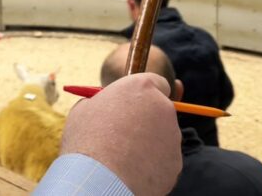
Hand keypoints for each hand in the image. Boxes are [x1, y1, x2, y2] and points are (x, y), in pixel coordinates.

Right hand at [60, 73, 180, 195]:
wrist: (99, 179)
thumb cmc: (87, 139)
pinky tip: (132, 169)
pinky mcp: (175, 162)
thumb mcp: (86, 109)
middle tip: (127, 131)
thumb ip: (103, 102)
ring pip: (163, 136)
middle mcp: (163, 107)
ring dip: (149, 142)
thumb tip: (105, 107)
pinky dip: (152, 164)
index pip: (157, 82)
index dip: (145, 94)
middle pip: (161, 109)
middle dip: (148, 118)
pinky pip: (164, 159)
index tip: (136, 103)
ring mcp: (173, 136)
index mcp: (141, 87)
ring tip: (123, 155)